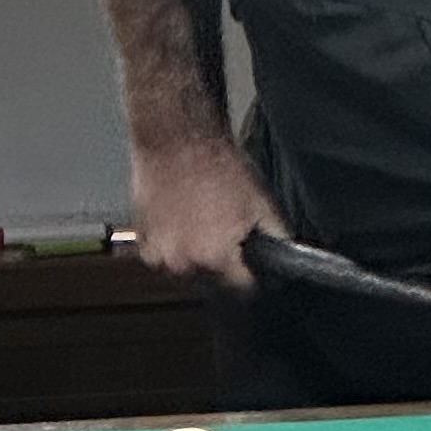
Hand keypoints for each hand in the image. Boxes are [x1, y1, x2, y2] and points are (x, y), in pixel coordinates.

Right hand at [131, 140, 281, 289]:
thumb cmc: (218, 167)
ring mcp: (158, 256)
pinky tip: (183, 221)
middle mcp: (184, 265)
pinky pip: (166, 259)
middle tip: (230, 235)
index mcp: (216, 259)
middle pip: (216, 284)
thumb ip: (277, 239)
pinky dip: (175, 247)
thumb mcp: (262, 203)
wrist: (176, 140)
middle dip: (226, 267)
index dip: (256, 278)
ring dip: (199, 259)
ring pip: (189, 273)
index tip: (256, 266)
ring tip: (205, 224)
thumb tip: (287, 261)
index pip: (245, 291)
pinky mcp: (142, 243)